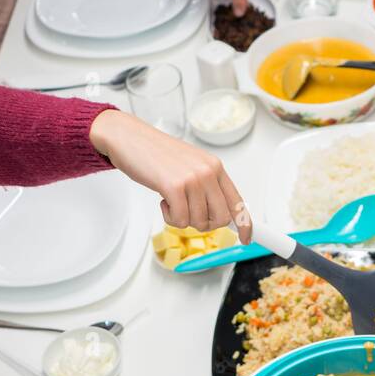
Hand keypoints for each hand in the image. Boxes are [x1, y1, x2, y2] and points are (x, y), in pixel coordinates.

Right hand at [89, 110, 251, 241]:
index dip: (244, 225)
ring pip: (199, 222)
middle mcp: (208, 171)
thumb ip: (208, 187)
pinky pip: (181, 221)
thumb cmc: (157, 154)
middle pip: (221, 219)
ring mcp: (193, 178)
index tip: (245, 238)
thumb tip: (221, 214)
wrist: (129, 137)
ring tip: (171, 199)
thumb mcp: (191, 166)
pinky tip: (163, 200)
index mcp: (215, 167)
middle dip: (204, 223)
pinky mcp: (175, 186)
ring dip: (182, 219)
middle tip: (187, 212)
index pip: (237, 202)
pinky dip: (170, 217)